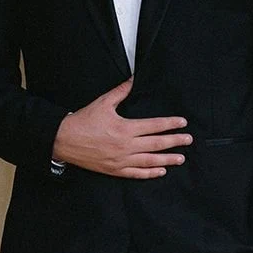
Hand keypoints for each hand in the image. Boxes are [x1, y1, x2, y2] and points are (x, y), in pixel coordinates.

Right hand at [53, 80, 192, 178]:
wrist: (64, 140)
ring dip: (167, 160)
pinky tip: (161, 171)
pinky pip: (136, 174)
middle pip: (157, 144)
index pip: (154, 126)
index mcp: (125, 128)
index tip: (182, 123)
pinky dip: (150, 173)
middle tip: (188, 140)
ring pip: (150, 161)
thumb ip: (121, 91)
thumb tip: (133, 79)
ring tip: (180, 158)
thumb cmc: (83, 121)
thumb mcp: (103, 103)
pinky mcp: (115, 170)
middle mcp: (126, 146)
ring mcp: (121, 160)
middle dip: (175, 142)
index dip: (170, 124)